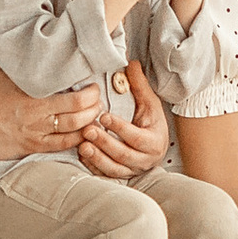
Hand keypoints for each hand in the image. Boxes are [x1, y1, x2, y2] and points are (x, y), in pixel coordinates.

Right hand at [0, 66, 100, 163]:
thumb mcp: (2, 72)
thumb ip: (23, 62)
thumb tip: (38, 46)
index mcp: (33, 92)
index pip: (71, 90)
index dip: (88, 88)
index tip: (92, 82)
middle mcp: (38, 112)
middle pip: (78, 109)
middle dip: (94, 103)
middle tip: (98, 97)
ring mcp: (37, 131)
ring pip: (75, 128)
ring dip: (90, 120)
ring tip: (96, 113)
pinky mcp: (33, 146)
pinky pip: (62, 145)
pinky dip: (78, 139)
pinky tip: (86, 133)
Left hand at [80, 58, 169, 179]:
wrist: (155, 146)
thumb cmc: (151, 123)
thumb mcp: (149, 103)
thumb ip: (139, 85)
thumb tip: (131, 63)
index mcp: (154, 141)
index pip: (137, 137)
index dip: (120, 128)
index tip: (103, 116)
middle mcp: (145, 159)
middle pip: (123, 154)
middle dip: (104, 142)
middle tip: (88, 129)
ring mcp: (132, 170)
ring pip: (114, 168)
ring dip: (97, 157)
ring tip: (83, 144)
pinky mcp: (121, 175)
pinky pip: (105, 174)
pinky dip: (93, 166)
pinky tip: (82, 154)